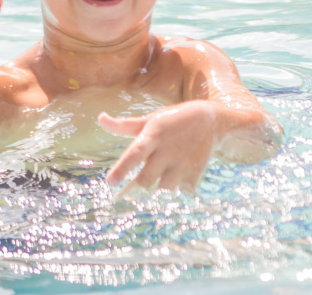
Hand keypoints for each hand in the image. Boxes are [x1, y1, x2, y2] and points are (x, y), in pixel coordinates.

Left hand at [101, 101, 216, 193]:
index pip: (135, 153)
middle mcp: (168, 150)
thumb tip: (100, 118)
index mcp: (154, 135)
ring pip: (163, 189)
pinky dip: (176, 192)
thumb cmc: (173, 121)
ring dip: (156, 190)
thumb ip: (125, 125)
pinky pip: (181, 192)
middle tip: (131, 190)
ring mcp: (183, 162)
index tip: (110, 182)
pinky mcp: (195, 172)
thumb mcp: (152, 119)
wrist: (212, 120)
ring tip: (156, 184)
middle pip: (146, 180)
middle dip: (137, 187)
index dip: (122, 169)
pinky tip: (176, 182)